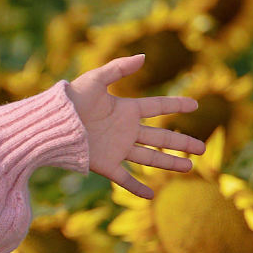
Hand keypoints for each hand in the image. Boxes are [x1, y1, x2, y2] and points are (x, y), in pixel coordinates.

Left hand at [66, 55, 204, 199]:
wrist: (50, 123)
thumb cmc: (70, 99)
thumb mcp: (95, 80)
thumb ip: (118, 69)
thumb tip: (143, 56)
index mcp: (125, 109)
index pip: (157, 107)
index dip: (176, 105)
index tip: (195, 105)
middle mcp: (125, 130)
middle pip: (160, 137)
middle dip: (181, 142)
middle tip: (202, 148)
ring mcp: (116, 149)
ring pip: (149, 157)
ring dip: (169, 163)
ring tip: (190, 167)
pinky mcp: (104, 164)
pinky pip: (124, 179)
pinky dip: (137, 188)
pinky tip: (152, 196)